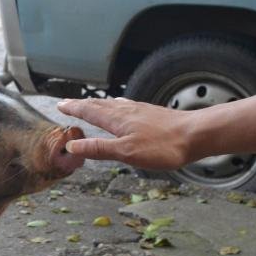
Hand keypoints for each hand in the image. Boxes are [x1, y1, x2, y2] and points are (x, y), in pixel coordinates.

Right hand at [56, 98, 195, 169]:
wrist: (195, 134)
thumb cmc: (162, 145)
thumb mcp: (126, 152)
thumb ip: (99, 148)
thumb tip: (73, 144)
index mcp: (117, 120)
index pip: (89, 112)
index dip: (74, 109)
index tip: (60, 105)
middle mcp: (126, 111)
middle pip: (99, 105)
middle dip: (82, 104)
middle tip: (68, 103)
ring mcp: (139, 111)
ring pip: (112, 104)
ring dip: (97, 104)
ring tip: (89, 104)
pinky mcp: (151, 114)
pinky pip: (126, 105)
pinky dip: (116, 105)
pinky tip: (121, 105)